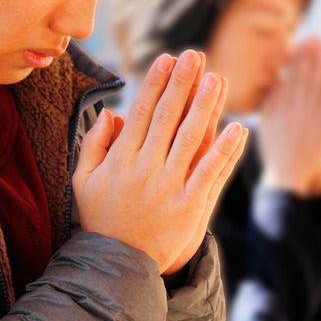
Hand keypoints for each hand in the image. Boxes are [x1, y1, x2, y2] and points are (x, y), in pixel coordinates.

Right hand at [73, 51, 247, 274]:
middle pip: (168, 118)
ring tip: (217, 79)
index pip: (141, 112)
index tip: (167, 60)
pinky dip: (224, 150)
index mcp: (121, 159)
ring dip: (206, 107)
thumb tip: (110, 112)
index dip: (156, 84)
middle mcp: (146, 168)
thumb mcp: (83, 181)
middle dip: (182, 84)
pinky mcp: (190, 207)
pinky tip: (238, 128)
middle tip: (195, 56)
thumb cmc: (101, 220)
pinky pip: (210, 172)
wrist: (118, 265)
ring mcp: (169, 187)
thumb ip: (93, 145)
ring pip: (191, 138)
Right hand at [258, 37, 320, 197]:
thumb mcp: (267, 125)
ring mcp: (308, 119)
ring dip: (320, 66)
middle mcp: (293, 111)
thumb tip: (276, 82)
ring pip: (315, 87)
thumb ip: (271, 103)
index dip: (295, 59)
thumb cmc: (278, 151)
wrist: (287, 178)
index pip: (289, 78)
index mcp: (279, 107)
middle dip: (308, 57)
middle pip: (302, 78)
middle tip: (314, 38)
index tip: (300, 42)